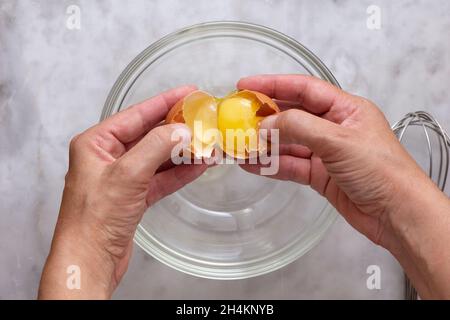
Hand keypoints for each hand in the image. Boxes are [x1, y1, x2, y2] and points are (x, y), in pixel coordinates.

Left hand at [38, 86, 206, 298]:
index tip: (188, 93)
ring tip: (207, 143)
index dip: (164, 102)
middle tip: (203, 118)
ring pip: (158, 158)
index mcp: (96, 143)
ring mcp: (122, 178)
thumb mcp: (127, 174)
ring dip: (183, 152)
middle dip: (177, 129)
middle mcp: (108, 157)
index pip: (136, 115)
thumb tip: (182, 130)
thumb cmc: (94, 218)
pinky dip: (179, 173)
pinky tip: (199, 166)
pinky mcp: (134, 197)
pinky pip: (161, 178)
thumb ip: (156, 147)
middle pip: (149, 135)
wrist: (90, 260)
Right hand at [238, 75, 449, 298]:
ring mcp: (325, 152)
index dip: (273, 84)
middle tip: (236, 118)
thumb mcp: (338, 141)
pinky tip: (251, 164)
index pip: (303, 89)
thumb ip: (299, 127)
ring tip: (237, 144)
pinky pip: (290, 165)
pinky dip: (270, 164)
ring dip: (263, 144)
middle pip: (292, 115)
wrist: (396, 214)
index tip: (245, 86)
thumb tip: (265, 124)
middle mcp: (333, 127)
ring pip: (287, 143)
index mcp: (345, 109)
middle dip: (264, 117)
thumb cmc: (380, 170)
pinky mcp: (319, 175)